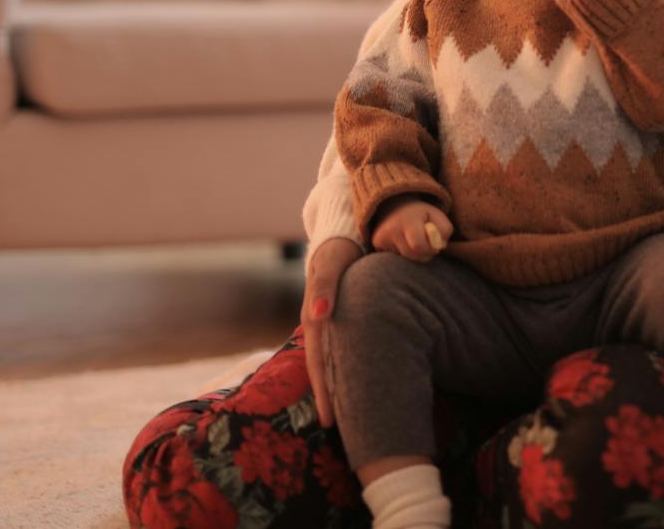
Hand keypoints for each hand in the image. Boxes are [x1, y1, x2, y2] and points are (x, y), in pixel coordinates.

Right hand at [302, 236, 362, 428]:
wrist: (342, 233)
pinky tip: (348, 383)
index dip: (325, 390)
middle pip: (321, 367)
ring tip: (340, 416)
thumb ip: (325, 287)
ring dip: (332, 387)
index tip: (328, 419)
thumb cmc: (340, 248)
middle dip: (328, 398)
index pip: (319, 362)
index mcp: (315, 315)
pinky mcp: (335, 318)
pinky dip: (338, 369)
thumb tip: (321, 316)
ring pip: (326, 361)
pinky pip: (335, 349)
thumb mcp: (332, 262)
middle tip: (335, 429)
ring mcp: (325, 321)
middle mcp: (318, 323)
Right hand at [370, 197, 453, 261]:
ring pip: (404, 258)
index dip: (429, 249)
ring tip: (413, 240)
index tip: (433, 243)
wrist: (397, 204)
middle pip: (411, 255)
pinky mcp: (376, 243)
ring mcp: (381, 236)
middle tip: (425, 243)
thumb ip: (445, 231)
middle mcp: (391, 228)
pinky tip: (402, 241)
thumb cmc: (422, 214)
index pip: (418, 246)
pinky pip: (394, 257)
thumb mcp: (438, 217)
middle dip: (423, 254)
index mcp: (408, 220)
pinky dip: (402, 253)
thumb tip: (438, 246)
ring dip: (413, 254)